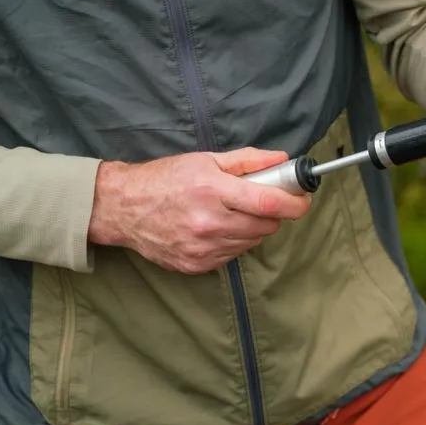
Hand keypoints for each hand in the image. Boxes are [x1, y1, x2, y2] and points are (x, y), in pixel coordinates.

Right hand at [88, 148, 310, 274]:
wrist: (123, 208)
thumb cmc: (165, 179)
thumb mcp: (205, 160)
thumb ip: (248, 161)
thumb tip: (282, 159)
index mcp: (212, 190)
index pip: (268, 203)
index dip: (294, 204)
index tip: (302, 201)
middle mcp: (209, 222)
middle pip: (265, 226)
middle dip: (270, 213)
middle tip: (258, 201)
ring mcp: (203, 248)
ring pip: (252, 242)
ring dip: (252, 228)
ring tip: (230, 213)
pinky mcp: (197, 265)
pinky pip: (233, 255)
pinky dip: (233, 242)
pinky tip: (215, 228)